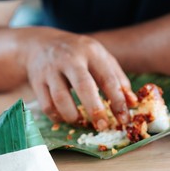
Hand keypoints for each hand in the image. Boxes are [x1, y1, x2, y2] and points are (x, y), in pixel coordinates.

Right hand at [19, 27, 136, 129]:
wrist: (41, 44)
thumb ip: (118, 79)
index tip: (124, 119)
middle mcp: (70, 59)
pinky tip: (65, 118)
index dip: (118, 101)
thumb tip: (132, 103)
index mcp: (91, 52)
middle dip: (95, 109)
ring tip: (81, 121)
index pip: (108, 78)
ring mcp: (50, 70)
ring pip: (60, 98)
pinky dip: (57, 116)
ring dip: (72, 115)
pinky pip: (46, 105)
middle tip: (102, 126)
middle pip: (83, 85)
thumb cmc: (78, 54)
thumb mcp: (100, 58)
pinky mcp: (37, 82)